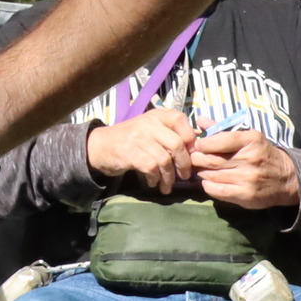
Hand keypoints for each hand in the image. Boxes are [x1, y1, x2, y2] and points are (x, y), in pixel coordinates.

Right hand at [85, 109, 199, 194]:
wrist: (101, 146)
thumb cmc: (132, 139)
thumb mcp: (152, 130)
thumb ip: (172, 134)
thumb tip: (199, 145)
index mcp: (157, 115)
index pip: (180, 120)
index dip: (191, 139)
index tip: (192, 155)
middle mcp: (148, 123)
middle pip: (176, 144)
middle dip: (184, 163)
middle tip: (184, 175)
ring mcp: (138, 137)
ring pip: (164, 159)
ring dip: (169, 177)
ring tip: (167, 185)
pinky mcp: (130, 152)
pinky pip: (151, 168)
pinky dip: (155, 179)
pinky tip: (153, 183)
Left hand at [190, 128, 299, 213]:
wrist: (286, 178)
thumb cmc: (262, 154)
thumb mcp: (248, 137)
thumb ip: (222, 129)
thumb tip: (200, 120)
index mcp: (251, 140)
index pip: (220, 139)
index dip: (203, 143)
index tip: (198, 144)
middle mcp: (249, 159)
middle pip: (212, 159)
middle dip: (198, 158)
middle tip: (194, 157)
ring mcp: (247, 179)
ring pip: (212, 175)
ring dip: (202, 172)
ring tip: (201, 168)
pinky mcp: (245, 196)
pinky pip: (218, 191)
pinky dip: (208, 186)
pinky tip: (208, 181)